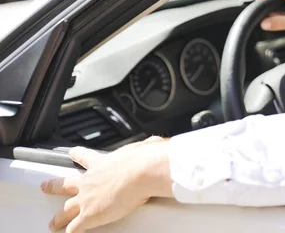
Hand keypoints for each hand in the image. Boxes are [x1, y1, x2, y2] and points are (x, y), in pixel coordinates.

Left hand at [41, 136, 172, 232]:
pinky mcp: (89, 215)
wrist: (140, 172)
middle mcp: (89, 180)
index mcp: (102, 163)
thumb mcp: (144, 148)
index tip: (71, 153)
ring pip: (66, 210)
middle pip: (66, 184)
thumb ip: (147, 146)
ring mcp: (86, 198)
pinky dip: (71, 232)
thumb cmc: (144, 159)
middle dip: (54, 186)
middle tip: (46, 186)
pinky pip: (75, 227)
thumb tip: (155, 143)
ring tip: (53, 223)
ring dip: (58, 218)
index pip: (86, 157)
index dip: (78, 154)